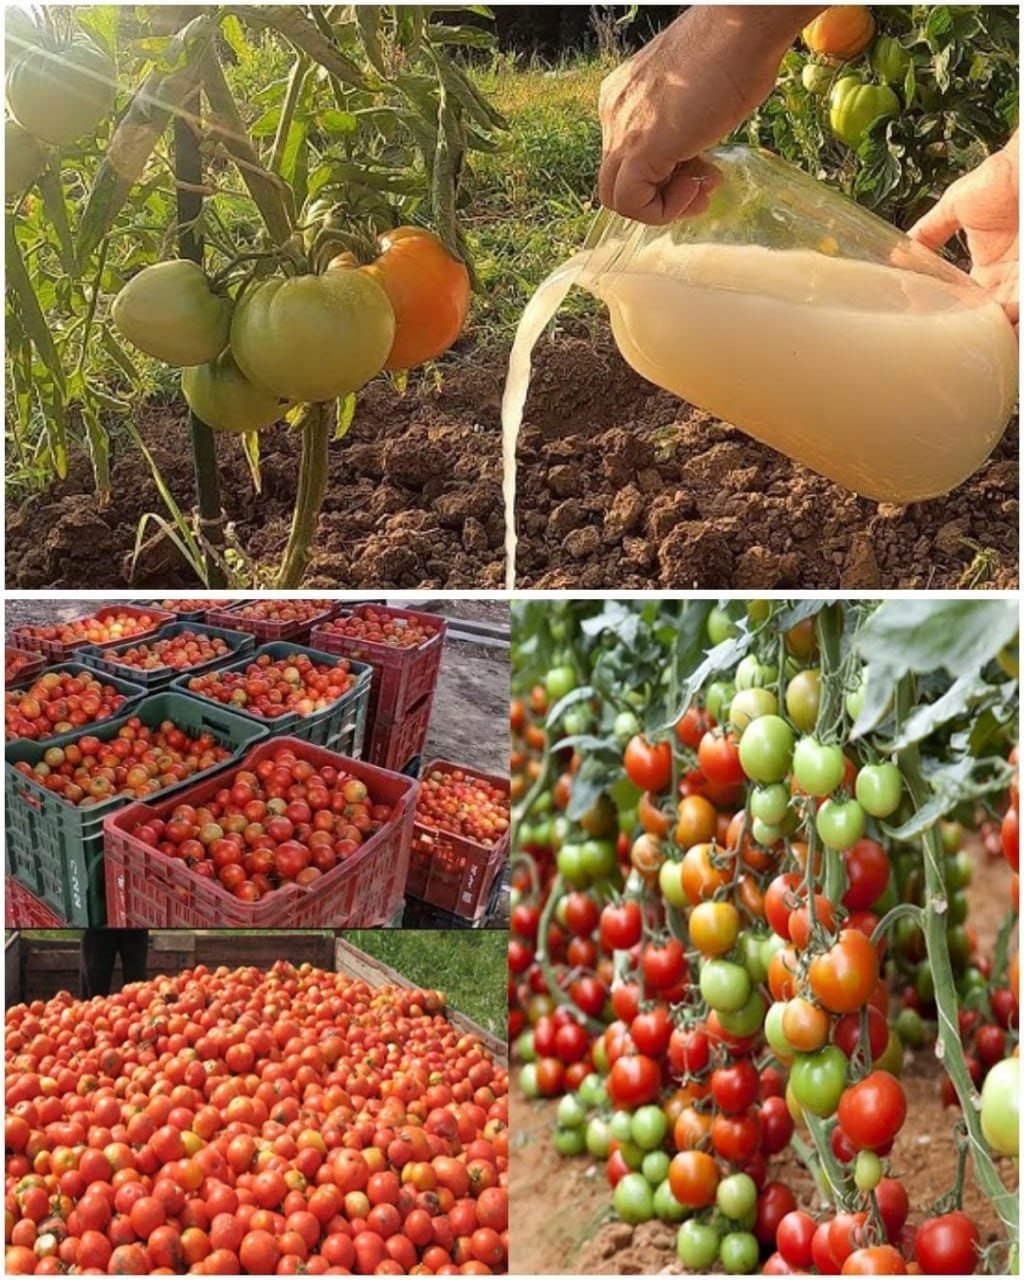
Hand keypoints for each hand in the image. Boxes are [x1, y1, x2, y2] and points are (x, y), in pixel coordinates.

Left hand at [597, 5, 823, 223]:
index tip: (702, 168)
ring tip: (702, 188)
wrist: (743, 28)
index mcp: (625, 96)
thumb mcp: (698, 97)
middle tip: (703, 186)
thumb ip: (684, 127)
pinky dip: (662, 210)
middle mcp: (614, 112)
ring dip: (664, 205)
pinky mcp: (638, 149)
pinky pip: (630, 204)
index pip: (627, 157)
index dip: (666, 174)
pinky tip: (693, 189)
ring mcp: (621, 130)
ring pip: (618, 197)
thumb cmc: (735, 51)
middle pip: (620, 180)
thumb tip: (691, 158)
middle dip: (663, 193)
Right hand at [909, 135, 1018, 333]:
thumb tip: (896, 253)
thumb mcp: (955, 205)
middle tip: (948, 344)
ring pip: (1003, 321)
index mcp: (988, 270)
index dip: (947, 316)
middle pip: (985, 319)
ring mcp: (1021, 283)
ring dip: (990, 333)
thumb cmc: (1001, 179)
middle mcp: (1006, 281)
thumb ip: (927, 231)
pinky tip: (993, 325)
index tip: (926, 325)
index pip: (966, 304)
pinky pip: (1018, 311)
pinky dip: (1007, 320)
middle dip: (968, 333)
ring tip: (969, 343)